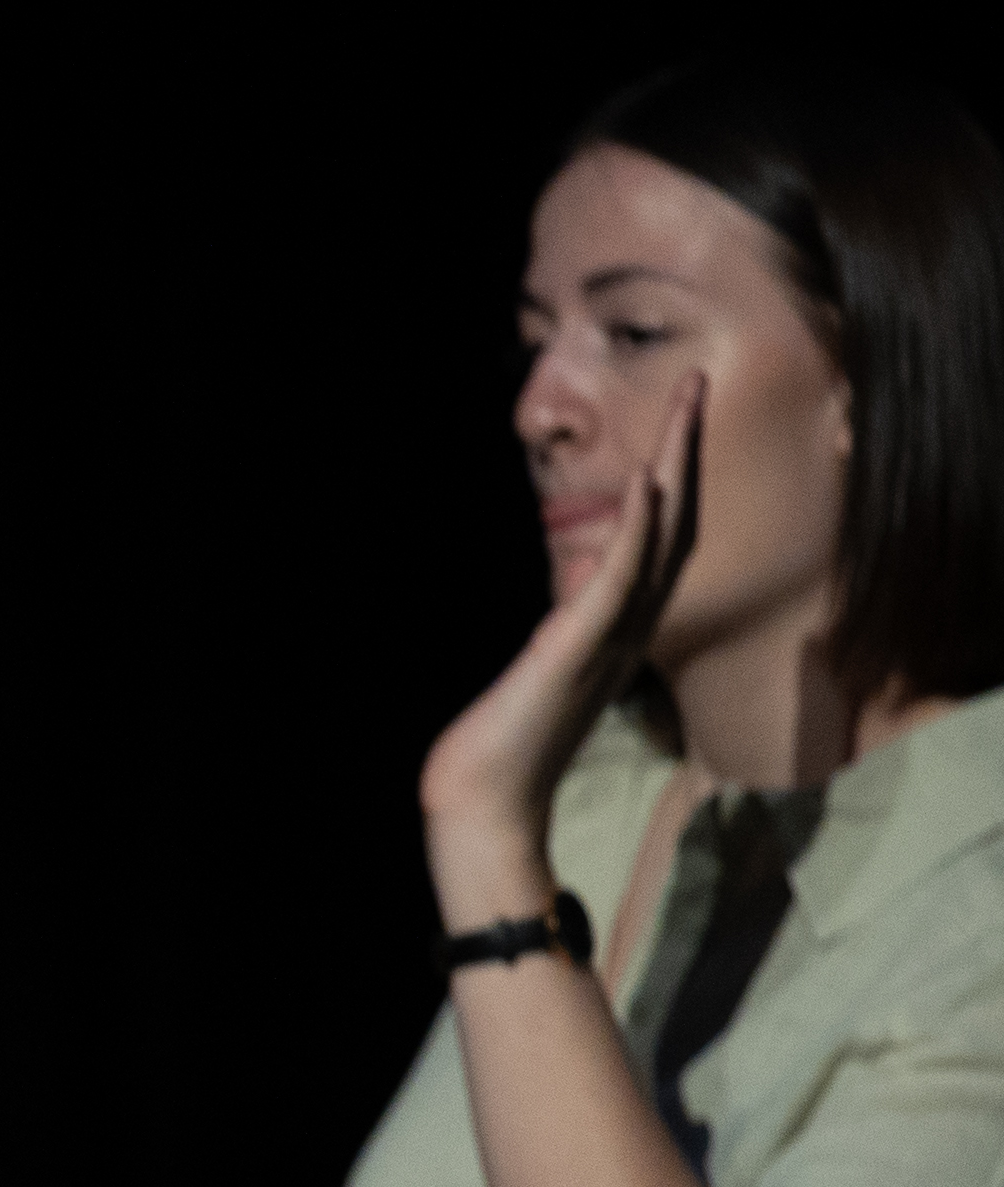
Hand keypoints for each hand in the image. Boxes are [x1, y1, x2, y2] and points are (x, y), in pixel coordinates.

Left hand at [422, 378, 699, 926]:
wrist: (487, 801)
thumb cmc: (508, 745)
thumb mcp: (547, 671)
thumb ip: (572, 632)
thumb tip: (581, 596)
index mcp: (619, 627)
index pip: (660, 540)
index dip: (675, 477)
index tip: (679, 419)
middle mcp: (627, 626)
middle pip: (674, 524)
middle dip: (684, 452)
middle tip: (698, 384)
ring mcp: (608, 635)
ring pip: (656, 540)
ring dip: (671, 469)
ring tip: (684, 407)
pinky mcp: (577, 649)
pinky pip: (617, 582)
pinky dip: (636, 534)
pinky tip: (648, 487)